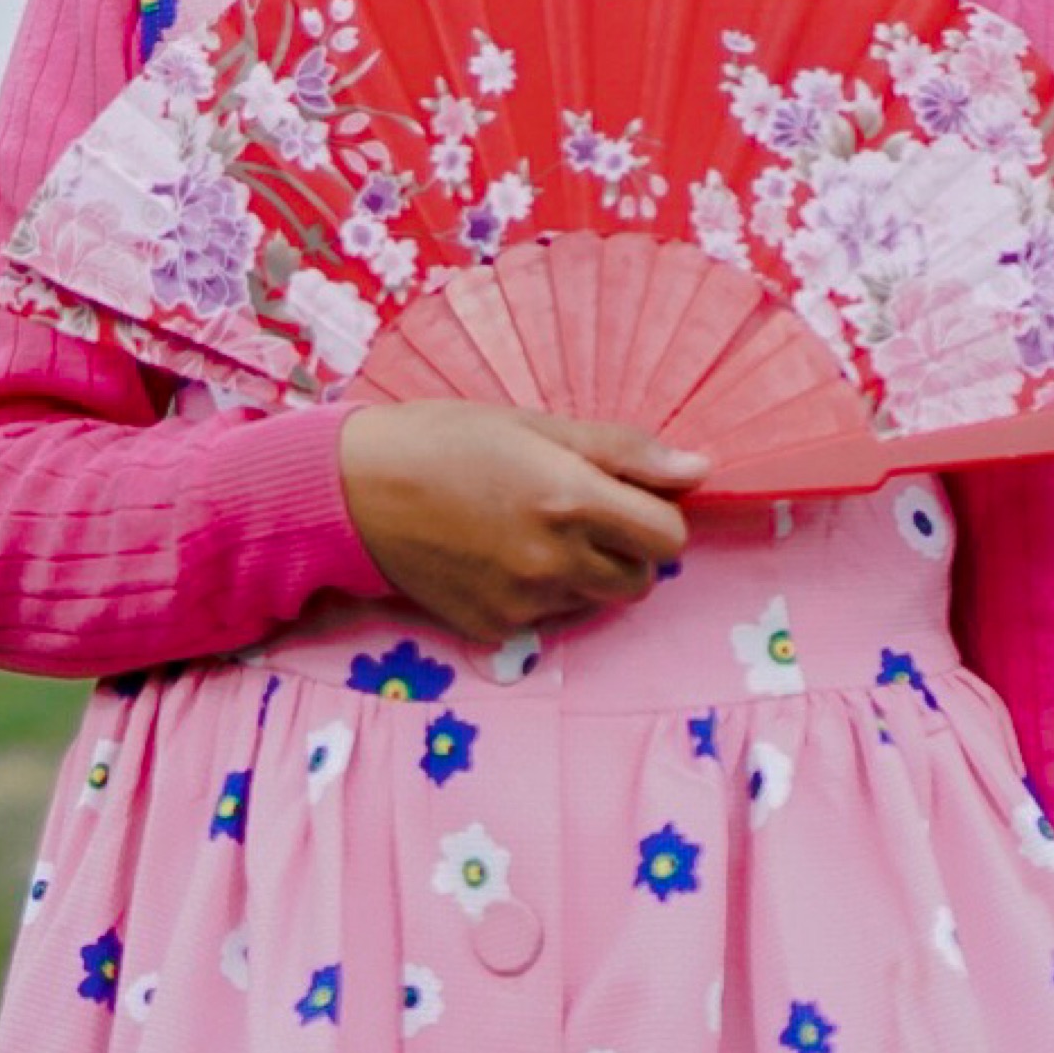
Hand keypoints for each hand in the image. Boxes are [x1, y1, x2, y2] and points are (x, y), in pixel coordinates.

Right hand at [334, 400, 710, 646]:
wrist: (353, 489)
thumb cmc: (445, 438)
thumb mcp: (535, 424)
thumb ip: (622, 451)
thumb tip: (700, 469)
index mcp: (571, 499)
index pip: (669, 536)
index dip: (660, 515)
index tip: (632, 497)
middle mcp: (553, 559)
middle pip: (641, 579)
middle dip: (627, 549)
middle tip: (583, 514)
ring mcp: (522, 601)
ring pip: (596, 602)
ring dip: (586, 574)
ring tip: (535, 532)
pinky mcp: (492, 628)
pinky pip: (547, 620)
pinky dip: (541, 594)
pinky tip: (500, 557)